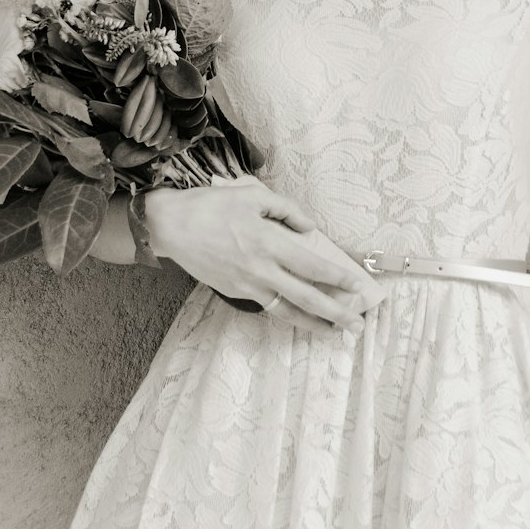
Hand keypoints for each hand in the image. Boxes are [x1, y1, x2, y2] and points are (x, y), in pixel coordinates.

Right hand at [143, 175, 377, 334]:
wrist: (171, 226)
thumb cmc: (212, 206)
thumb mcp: (253, 195)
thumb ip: (286, 210)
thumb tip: (309, 228)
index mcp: (268, 242)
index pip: (311, 265)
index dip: (337, 277)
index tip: (358, 286)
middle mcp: (261, 269)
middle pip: (305, 297)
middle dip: (335, 313)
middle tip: (357, 326)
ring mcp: (247, 285)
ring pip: (287, 310)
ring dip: (313, 323)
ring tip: (334, 333)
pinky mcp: (235, 292)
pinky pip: (267, 306)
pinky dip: (286, 314)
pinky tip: (300, 317)